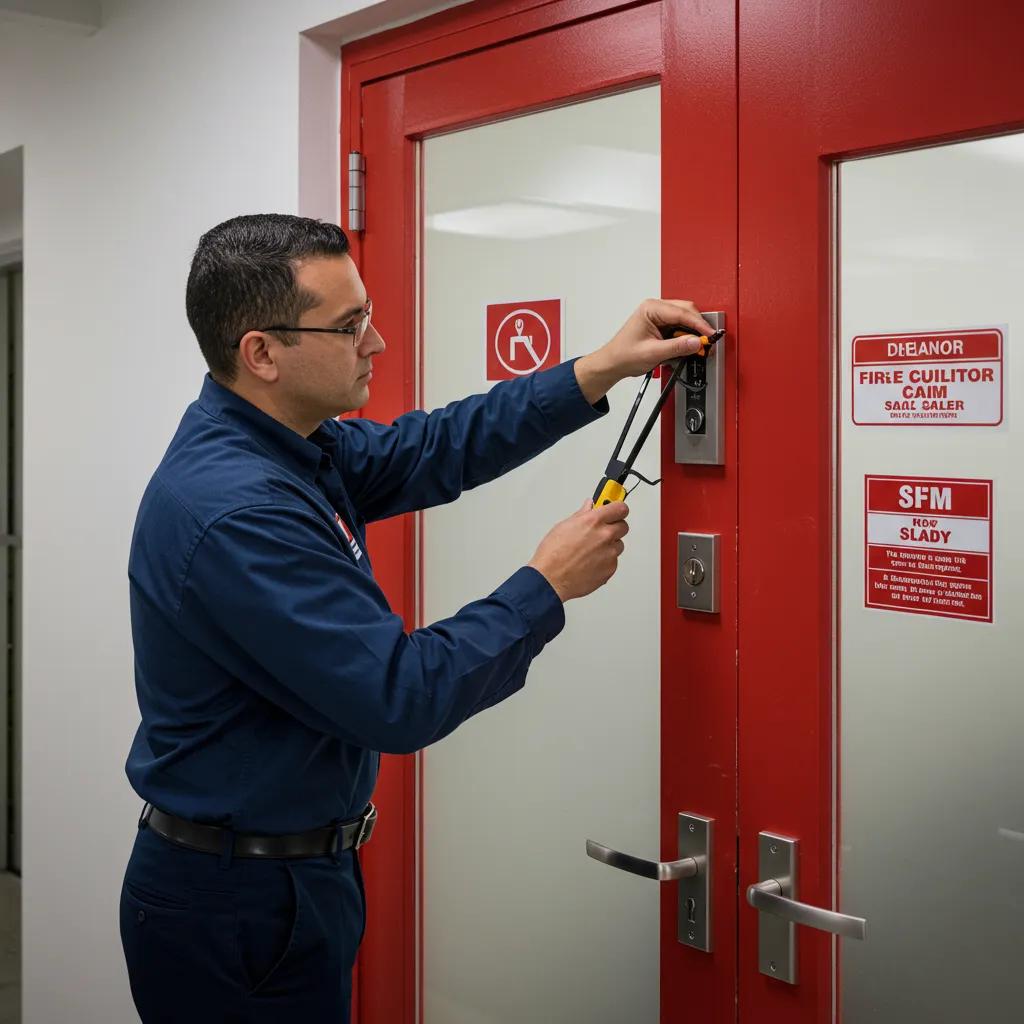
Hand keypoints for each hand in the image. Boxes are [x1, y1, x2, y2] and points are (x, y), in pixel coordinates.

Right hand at [528, 500, 629, 601]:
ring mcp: (609, 553)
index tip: (615, 510)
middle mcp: (604, 536)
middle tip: (601, 531)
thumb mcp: (564, 526)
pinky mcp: (611, 568)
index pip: (620, 508)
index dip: (617, 509)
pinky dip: (605, 561)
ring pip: (619, 545)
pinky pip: (614, 561)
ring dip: (609, 546)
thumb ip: (582, 515)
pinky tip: (590, 562)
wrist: (551, 579)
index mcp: (593, 521)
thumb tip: (589, 507)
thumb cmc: (552, 555)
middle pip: (623, 526)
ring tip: (590, 551)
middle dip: (614, 527)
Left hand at [574, 299, 717, 403]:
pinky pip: (680, 328)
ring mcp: (660, 317)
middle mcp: (656, 309)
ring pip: (686, 320)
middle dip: (699, 327)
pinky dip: (687, 338)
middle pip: (687, 312)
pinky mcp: (663, 327)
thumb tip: (696, 342)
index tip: (710, 335)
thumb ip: (676, 347)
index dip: (699, 324)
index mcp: (651, 308)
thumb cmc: (624, 355)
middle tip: (708, 342)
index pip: (681, 312)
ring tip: (699, 347)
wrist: (613, 364)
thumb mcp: (652, 353)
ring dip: (693, 333)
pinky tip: (689, 347)